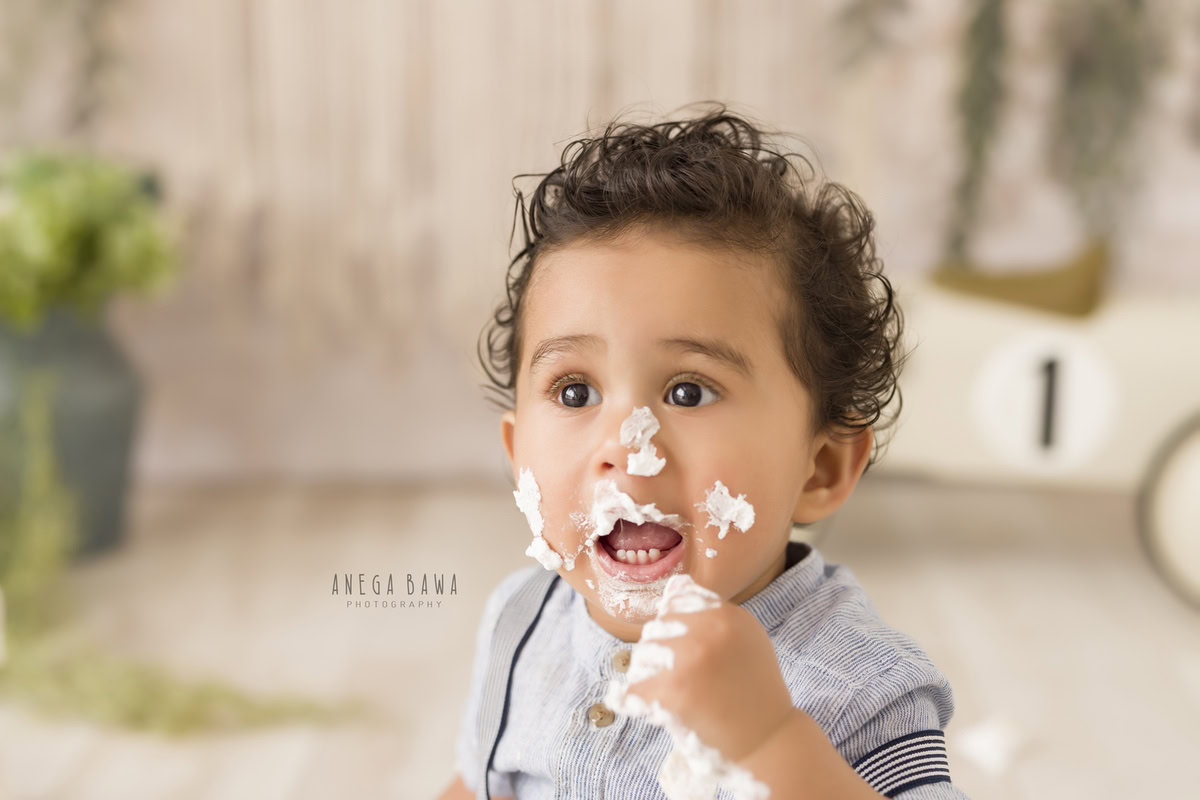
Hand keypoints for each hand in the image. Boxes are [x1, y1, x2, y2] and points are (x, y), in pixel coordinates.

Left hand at [612, 575, 795, 763]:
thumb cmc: (752, 690)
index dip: (674, 626)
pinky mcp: (672, 692)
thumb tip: (673, 585)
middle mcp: (708, 631)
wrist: (768, 740)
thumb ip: (709, 610)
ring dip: (646, 675)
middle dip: (659, 652)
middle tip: (679, 679)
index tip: (685, 649)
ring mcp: (688, 660)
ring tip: (667, 694)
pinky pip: (630, 689)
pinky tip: (639, 705)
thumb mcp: (744, 637)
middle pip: (656, 628)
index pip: (675, 602)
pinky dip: (628, 700)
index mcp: (726, 615)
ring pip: (641, 656)